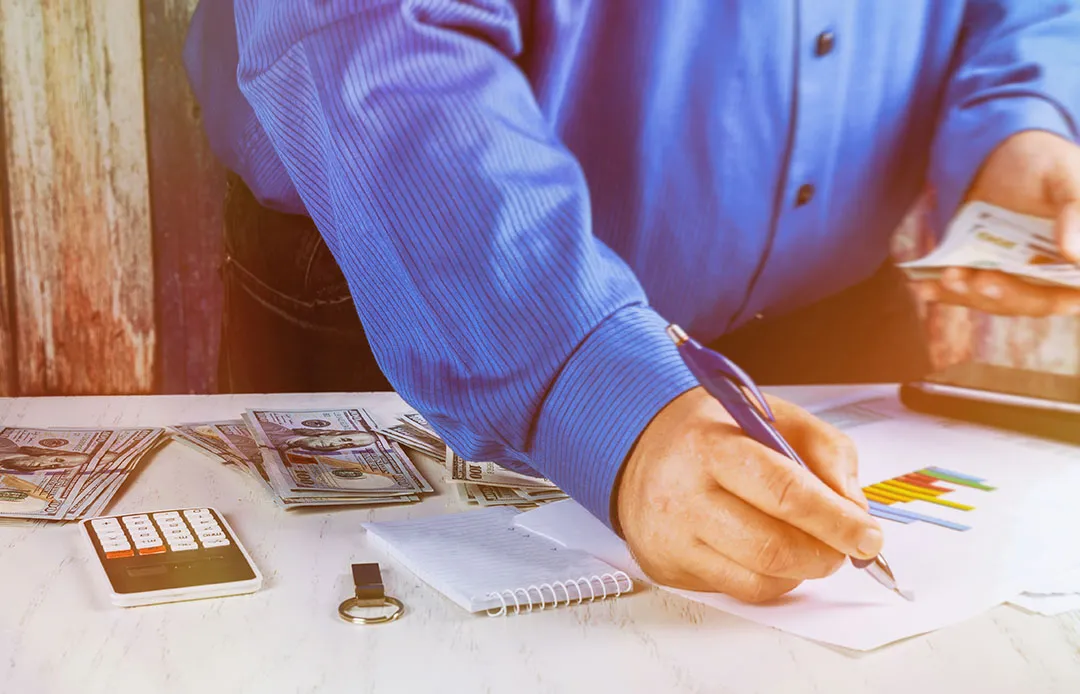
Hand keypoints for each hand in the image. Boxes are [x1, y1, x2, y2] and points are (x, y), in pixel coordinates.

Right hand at [616, 388, 882, 602]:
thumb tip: (854, 509)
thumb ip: (825, 450)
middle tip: (846, 548)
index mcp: (709, 445)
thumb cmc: (713, 431)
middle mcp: (682, 495)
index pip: (784, 493)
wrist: (639, 446)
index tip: (868, 535)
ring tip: (809, 548)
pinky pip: (737, 590)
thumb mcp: (771, 415)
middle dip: (825, 554)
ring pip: (757, 580)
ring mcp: (671, 537)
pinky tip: (769, 554)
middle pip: (771, 547)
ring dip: (801, 571)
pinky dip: (770, 580)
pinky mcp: (667, 567)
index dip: (836, 520)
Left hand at [911, 130, 1079, 315]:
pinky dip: (944, 291)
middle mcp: (1053, 277)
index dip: (1063, 296)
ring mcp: (1016, 280)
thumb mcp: (1066, 174)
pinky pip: (966, 290)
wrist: (1007, 157)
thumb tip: (1075, 256)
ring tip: (946, 276)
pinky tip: (922, 287)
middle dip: (1007, 294)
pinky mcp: (984, 275)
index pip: (1077, 289)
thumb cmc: (1048, 163)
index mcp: (1079, 264)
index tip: (1046, 291)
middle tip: (981, 280)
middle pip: (1036, 301)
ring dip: (971, 293)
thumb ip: (1076, 208)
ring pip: (997, 300)